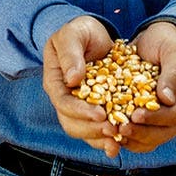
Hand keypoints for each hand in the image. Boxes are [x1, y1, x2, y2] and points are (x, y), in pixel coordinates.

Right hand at [41, 16, 119, 156]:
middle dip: (92, 130)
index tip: (101, 113)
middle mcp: (64, 98)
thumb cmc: (80, 31)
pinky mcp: (93, 110)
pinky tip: (120, 144)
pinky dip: (106, 139)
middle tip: (113, 130)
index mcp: (55, 82)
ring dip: (99, 139)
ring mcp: (78, 106)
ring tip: (117, 141)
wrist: (93, 34)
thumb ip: (70, 53)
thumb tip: (73, 79)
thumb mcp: (73, 34)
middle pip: (72, 123)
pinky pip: (96, 130)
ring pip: (84, 131)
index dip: (81, 111)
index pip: (64, 103)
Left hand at [118, 21, 175, 153]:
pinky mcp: (148, 118)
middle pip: (164, 133)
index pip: (175, 115)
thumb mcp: (174, 52)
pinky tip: (112, 134)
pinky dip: (128, 137)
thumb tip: (167, 99)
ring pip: (152, 139)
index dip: (156, 118)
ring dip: (134, 139)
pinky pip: (140, 136)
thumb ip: (172, 73)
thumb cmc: (168, 42)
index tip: (136, 115)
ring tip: (115, 133)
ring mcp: (163, 117)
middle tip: (122, 128)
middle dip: (143, 133)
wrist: (155, 39)